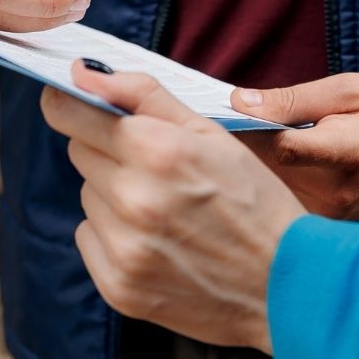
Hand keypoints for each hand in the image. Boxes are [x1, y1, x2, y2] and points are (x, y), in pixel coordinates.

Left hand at [41, 61, 306, 353]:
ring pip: (87, 197)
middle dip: (109, 152)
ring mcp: (124, 247)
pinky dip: (113, 236)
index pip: (69, 113)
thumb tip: (81, 72)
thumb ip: (142, 95)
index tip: (74, 106)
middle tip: (157, 169)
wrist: (289, 286)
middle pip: (79, 153)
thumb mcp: (211, 134)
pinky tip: (157, 242)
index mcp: (157, 151)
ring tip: (166, 211)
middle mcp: (133, 199)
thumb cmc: (254, 201)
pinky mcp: (117, 286)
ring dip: (113, 196)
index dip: (71, 106)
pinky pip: (88, 237)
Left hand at [231, 73, 358, 219]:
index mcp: (351, 153)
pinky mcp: (327, 222)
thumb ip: (293, 99)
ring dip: (248, 165)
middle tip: (214, 124)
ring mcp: (334, 214)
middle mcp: (340, 192)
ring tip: (237, 141)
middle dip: (238, 147)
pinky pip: (281, 198)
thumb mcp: (348, 91)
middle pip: (266, 171)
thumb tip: (239, 102)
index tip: (221, 114)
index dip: (246, 131)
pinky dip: (266, 178)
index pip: (283, 150)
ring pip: (268, 189)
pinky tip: (261, 160)